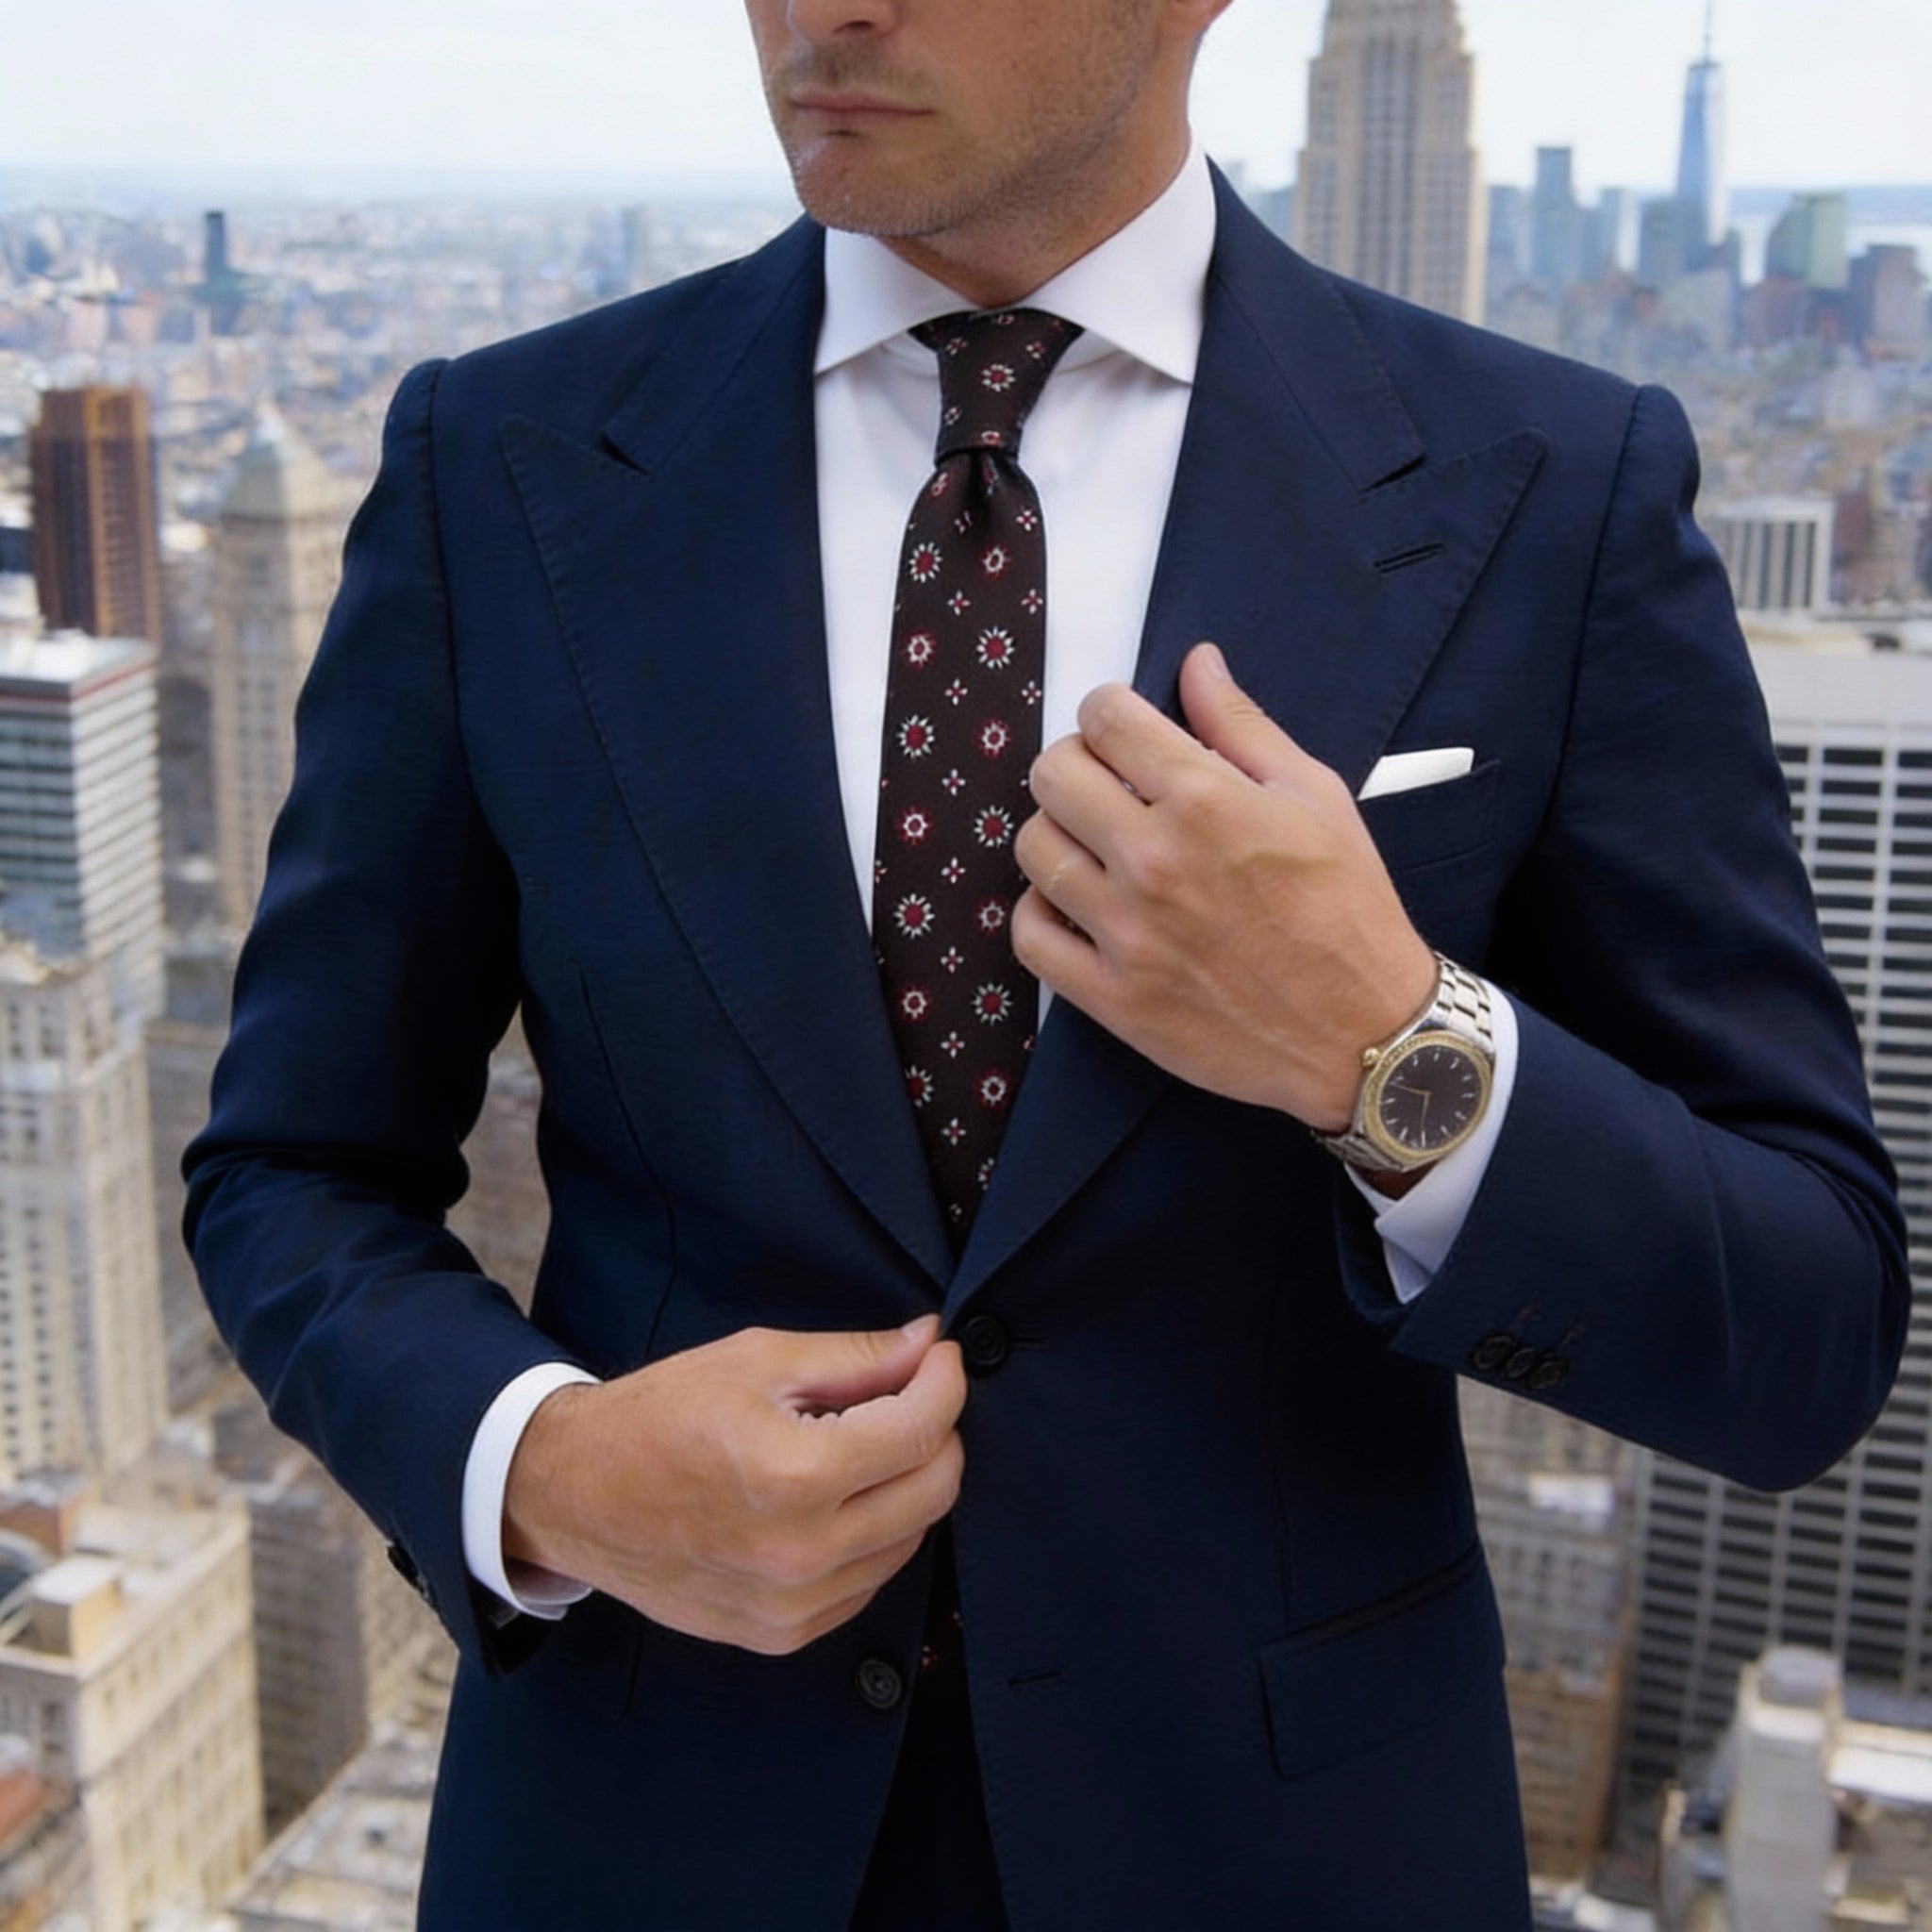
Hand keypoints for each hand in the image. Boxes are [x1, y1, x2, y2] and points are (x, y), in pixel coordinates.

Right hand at [502, 1314, 965, 1655]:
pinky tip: (834, 1498)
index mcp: (794, 1474)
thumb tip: (929, 1343)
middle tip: (908, 1394)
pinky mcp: (781, 1634)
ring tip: (859, 1444)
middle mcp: (802, 1552)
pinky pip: (868, 1581)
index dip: (945, 1381)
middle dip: (937, 1431)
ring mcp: (793, 1606)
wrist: (573, 1494)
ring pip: (911, 1539)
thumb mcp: (756, 1360)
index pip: (922, 1429)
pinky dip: (873, 1535)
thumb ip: (855, 1357)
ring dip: (907, 1485)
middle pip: (935, 1490)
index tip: (939, 1356)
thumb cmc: (658, 1415)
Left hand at [1011, 640, 1436, 1131]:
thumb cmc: (1348, 910)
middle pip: (1053, 775)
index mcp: (1206, 801)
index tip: (1122, 731)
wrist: (1364, 1032)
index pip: (1104, 717)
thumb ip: (1242, 725)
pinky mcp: (1112, 996)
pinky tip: (1076, 904)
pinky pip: (1030, 936)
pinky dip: (1041, 912)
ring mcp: (1127, 933)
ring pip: (1033, 848)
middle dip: (1077, 764)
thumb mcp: (1314, 797)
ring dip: (1058, 834)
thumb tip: (1197, 662)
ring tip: (1096, 845)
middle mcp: (1155, 860)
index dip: (1109, 712)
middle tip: (1107, 784)